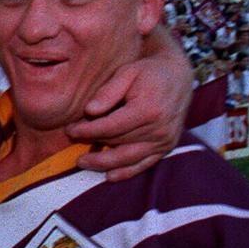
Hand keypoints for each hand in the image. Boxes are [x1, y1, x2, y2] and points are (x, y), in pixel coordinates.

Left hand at [68, 51, 190, 181]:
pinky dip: (126, 172)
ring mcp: (164, 141)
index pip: (110, 126)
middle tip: (71, 141)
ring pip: (128, 158)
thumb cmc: (149, 72)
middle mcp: (158, 129)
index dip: (87, 130)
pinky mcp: (166, 147)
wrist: (179, 77)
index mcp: (148, 110)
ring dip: (104, 163)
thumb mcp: (127, 72)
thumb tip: (89, 111)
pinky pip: (144, 164)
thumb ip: (108, 92)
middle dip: (92, 142)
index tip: (69, 129)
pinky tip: (109, 175)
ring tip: (83, 163)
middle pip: (117, 142)